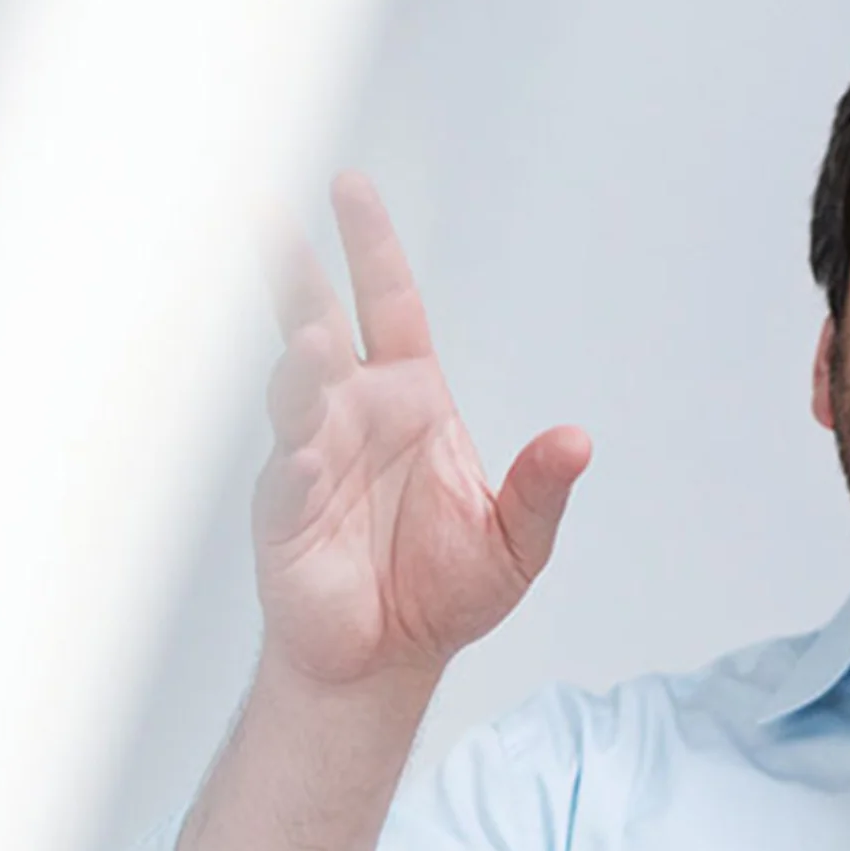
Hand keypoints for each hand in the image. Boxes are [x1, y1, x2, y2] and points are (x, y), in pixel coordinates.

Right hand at [254, 172, 589, 687]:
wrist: (386, 660)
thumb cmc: (441, 593)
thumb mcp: (515, 541)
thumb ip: (540, 489)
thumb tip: (577, 441)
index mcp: (410, 399)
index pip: (386, 302)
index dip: (370, 246)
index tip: (349, 189)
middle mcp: (352, 414)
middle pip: (318, 322)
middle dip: (295, 271)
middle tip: (271, 218)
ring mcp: (312, 457)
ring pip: (296, 393)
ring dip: (300, 369)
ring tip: (310, 346)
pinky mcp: (284, 512)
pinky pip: (289, 475)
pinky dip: (297, 462)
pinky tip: (306, 458)